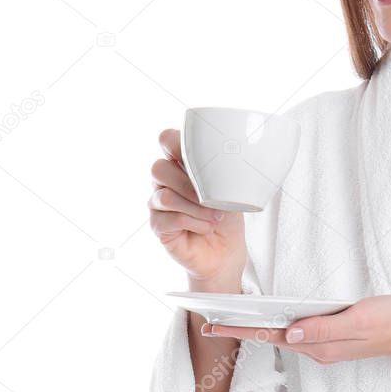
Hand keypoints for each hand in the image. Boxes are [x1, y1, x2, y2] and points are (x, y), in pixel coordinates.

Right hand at [149, 128, 246, 286]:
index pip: (167, 140)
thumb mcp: (232, 189)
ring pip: (164, 196)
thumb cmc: (227, 216)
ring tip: (215, 217)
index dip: (175, 143)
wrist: (227, 251)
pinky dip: (193, 223)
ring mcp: (158, 204)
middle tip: (211, 197)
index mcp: (182, 164)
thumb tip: (228, 163)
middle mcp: (165, 182)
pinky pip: (168, 219)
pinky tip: (206, 227)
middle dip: (187, 183)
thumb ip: (223, 172)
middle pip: (158, 168)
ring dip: (194, 207)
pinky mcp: (158, 226)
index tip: (197, 155)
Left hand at [202, 294, 390, 363]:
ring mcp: (324, 345)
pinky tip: (268, 316)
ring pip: (283, 335)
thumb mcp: (358, 321)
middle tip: (208, 321)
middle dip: (241, 328)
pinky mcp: (331, 337)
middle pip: (272, 337)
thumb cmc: (389, 321)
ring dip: (256, 326)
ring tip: (230, 317)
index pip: (272, 336)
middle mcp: (317, 349)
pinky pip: (297, 331)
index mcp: (320, 346)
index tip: (213, 325)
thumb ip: (324, 329)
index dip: (241, 328)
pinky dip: (277, 324)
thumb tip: (289, 334)